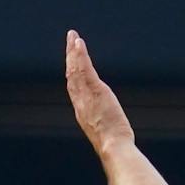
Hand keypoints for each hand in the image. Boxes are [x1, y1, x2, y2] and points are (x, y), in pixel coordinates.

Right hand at [65, 30, 135, 155]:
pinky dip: (81, 55)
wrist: (113, 148)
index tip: (71, 60)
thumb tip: (113, 127)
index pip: (74, 87)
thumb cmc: (114, 145)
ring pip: (76, 69)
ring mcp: (86, 95)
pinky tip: (79, 43)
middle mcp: (80, 102)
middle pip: (71, 74)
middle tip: (70, 40)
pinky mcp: (96, 90)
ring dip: (74, 51)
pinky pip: (85, 69)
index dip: (71, 72)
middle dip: (70, 56)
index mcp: (82, 111)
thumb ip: (103, 122)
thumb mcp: (105, 132)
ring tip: (73, 36)